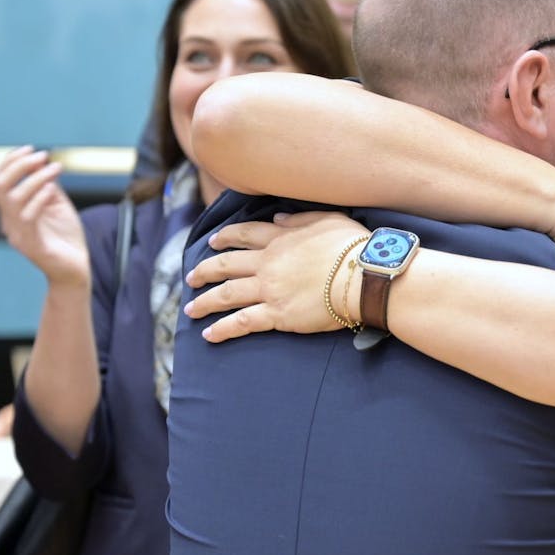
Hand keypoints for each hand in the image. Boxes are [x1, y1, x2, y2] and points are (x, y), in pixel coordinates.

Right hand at [0, 146, 88, 286]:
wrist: (75, 270)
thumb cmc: (66, 238)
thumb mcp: (57, 205)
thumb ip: (48, 185)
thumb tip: (42, 162)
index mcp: (12, 211)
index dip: (10, 161)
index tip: (31, 149)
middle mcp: (9, 221)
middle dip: (18, 164)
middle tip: (41, 155)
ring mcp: (18, 233)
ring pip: (12, 198)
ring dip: (35, 177)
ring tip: (54, 168)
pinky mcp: (31, 245)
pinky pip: (28, 216)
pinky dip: (39, 197)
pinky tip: (53, 189)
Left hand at [184, 211, 371, 341]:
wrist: (363, 276)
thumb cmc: (352, 247)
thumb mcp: (327, 220)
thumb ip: (298, 220)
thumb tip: (277, 220)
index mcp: (279, 239)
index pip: (243, 235)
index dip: (225, 238)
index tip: (212, 242)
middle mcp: (267, 263)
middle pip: (225, 266)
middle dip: (204, 272)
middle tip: (191, 278)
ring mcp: (269, 290)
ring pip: (226, 295)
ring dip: (204, 302)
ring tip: (191, 310)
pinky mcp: (277, 314)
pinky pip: (242, 322)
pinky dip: (222, 329)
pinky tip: (209, 335)